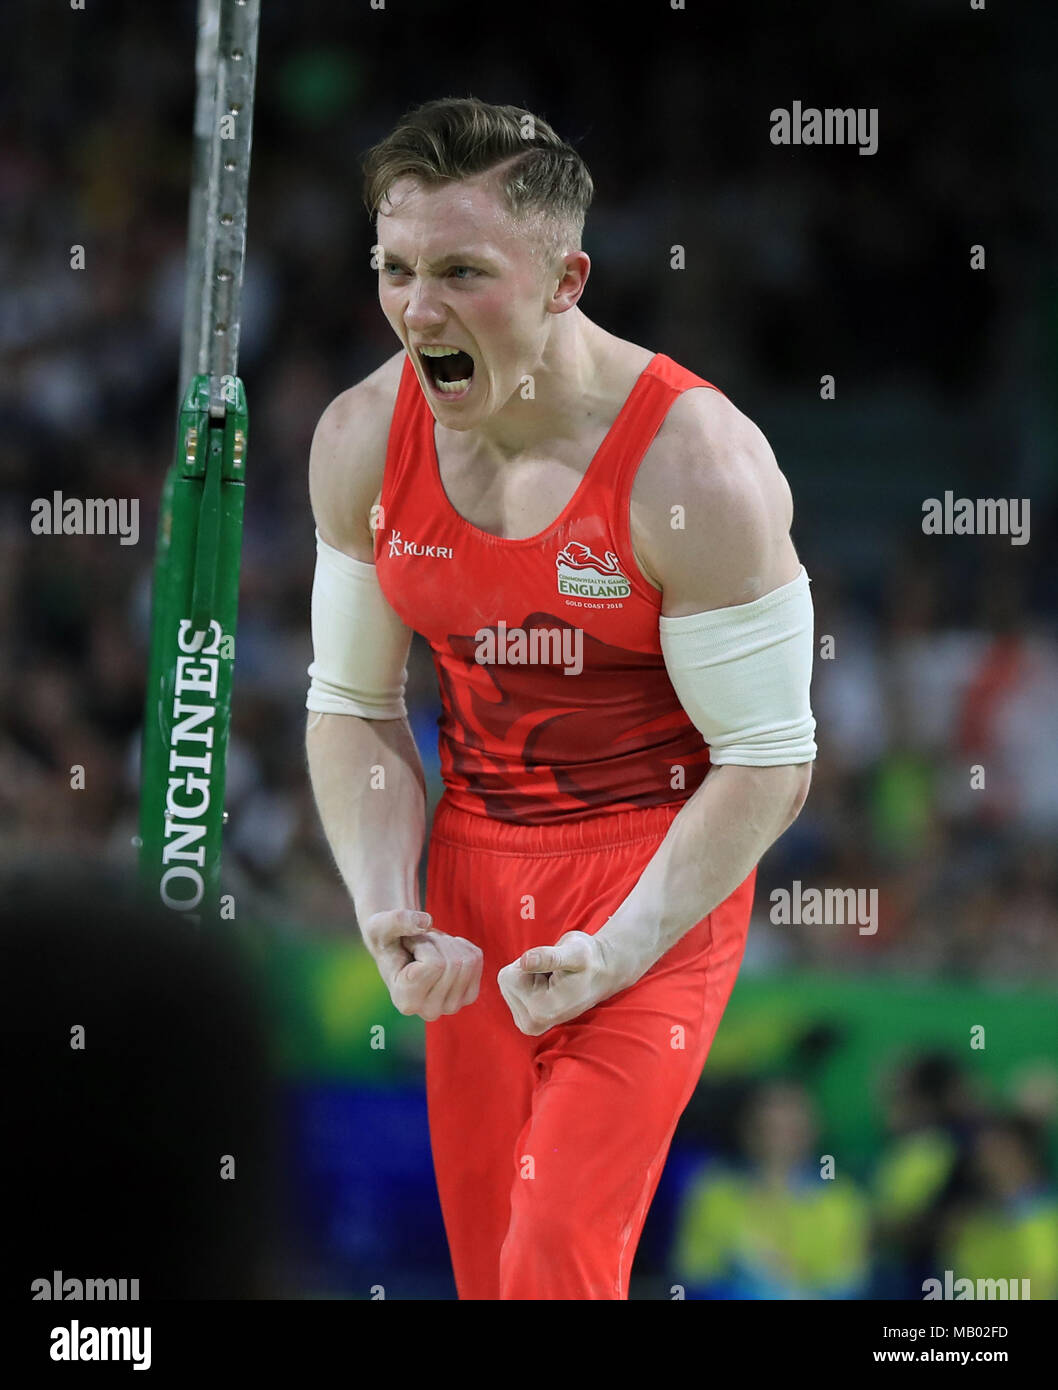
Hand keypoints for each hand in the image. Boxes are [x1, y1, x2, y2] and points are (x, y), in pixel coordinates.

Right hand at [362, 908, 481, 1021]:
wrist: (398, 947)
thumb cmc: (387, 938)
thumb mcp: (380, 925)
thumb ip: (397, 921)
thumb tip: (426, 922)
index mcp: (406, 1001)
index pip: (435, 965)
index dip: (423, 945)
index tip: (408, 948)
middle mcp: (429, 1011)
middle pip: (454, 964)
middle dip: (437, 943)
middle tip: (420, 947)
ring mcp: (451, 1006)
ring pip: (467, 961)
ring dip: (448, 944)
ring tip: (430, 950)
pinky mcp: (468, 996)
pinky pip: (476, 959)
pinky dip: (461, 946)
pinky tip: (443, 953)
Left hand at [497, 930, 614, 1035]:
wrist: (602, 973)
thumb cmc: (589, 959)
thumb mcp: (574, 952)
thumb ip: (549, 957)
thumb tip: (525, 961)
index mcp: (540, 1012)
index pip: (509, 977)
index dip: (530, 963)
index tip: (554, 969)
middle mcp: (531, 1024)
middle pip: (507, 982)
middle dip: (528, 970)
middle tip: (555, 974)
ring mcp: (528, 1025)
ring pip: (510, 985)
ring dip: (530, 976)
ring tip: (555, 980)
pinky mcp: (526, 1021)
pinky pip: (513, 990)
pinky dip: (528, 982)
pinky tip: (549, 986)